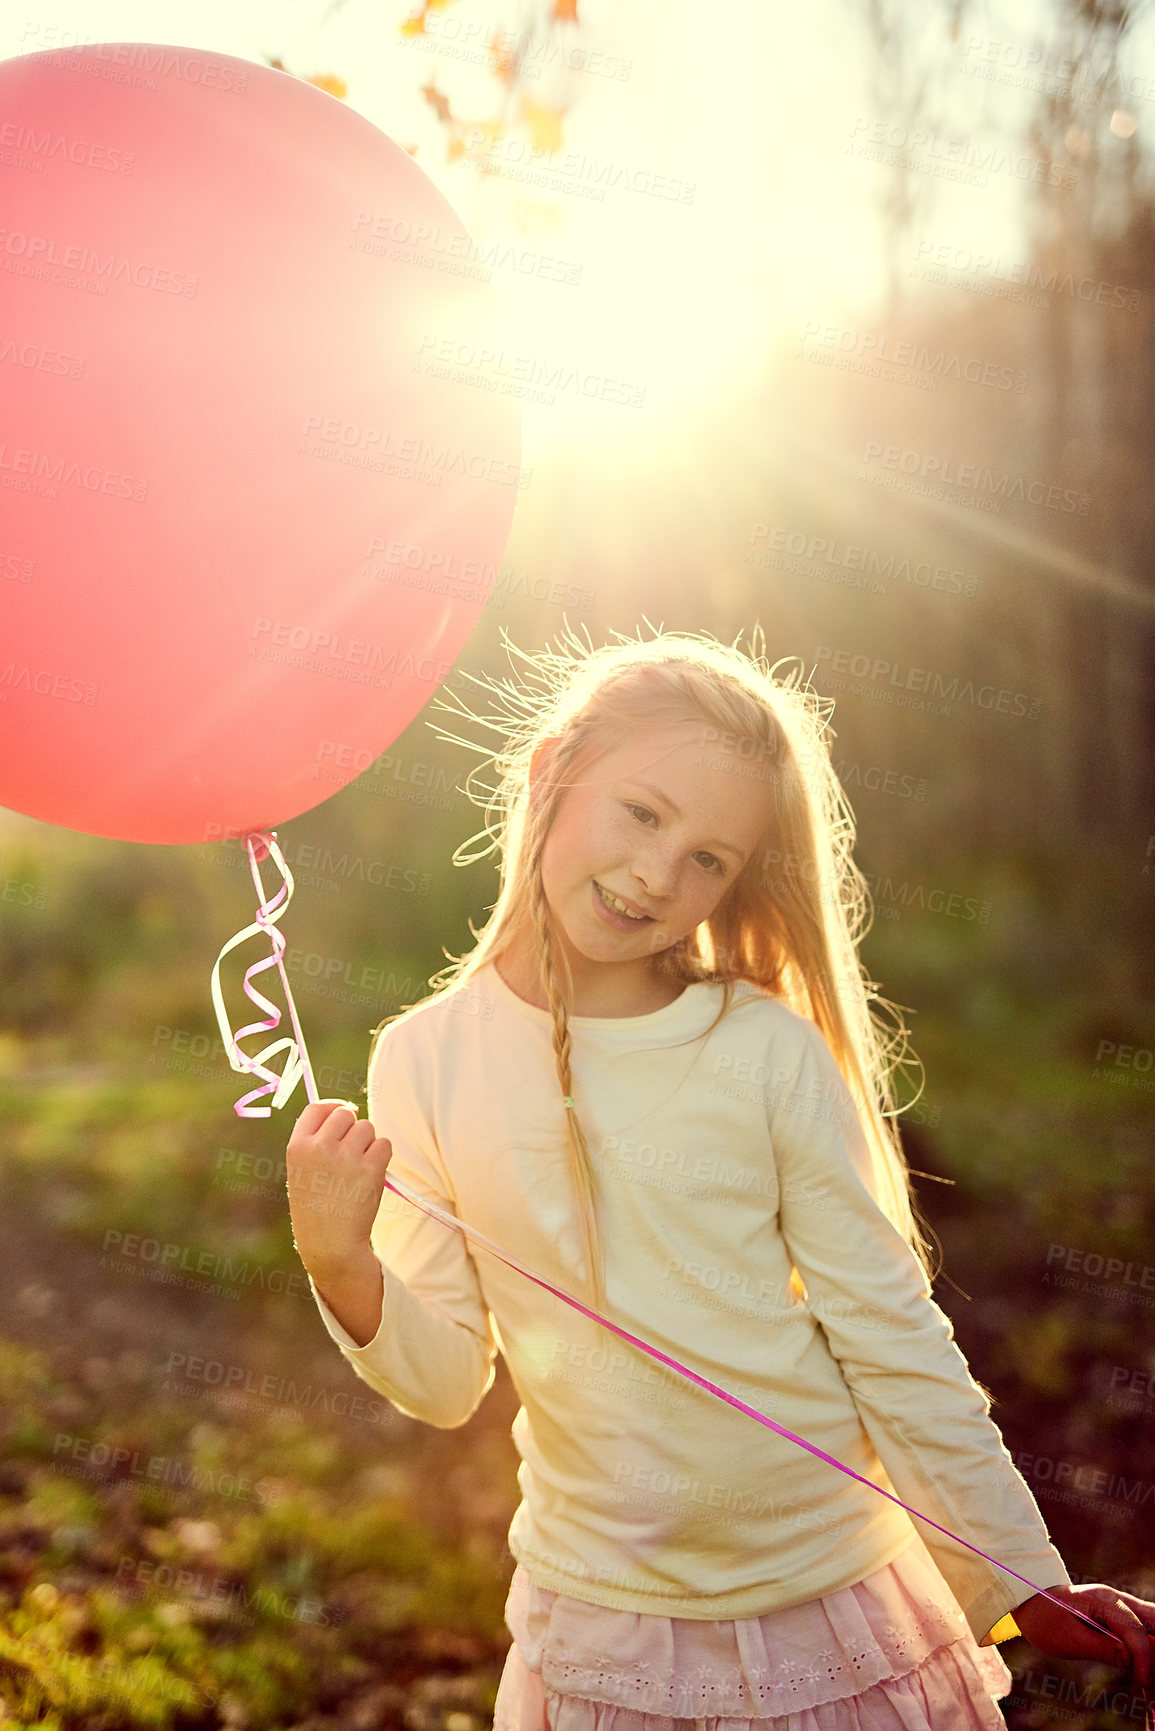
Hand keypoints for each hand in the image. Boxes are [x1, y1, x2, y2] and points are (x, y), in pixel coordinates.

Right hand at [285, 1098, 392, 1282]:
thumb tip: (347, 1109)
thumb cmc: (316, 1210)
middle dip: (353, 1128)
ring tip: (357, 1172)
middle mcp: (319, 1147)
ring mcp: (345, 1156)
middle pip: (346, 1113)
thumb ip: (317, 1141)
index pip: (316, 1107)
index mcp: (297, 1147)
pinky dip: (382, 1157)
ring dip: (368, 1144)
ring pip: (367, 1128)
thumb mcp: (302, 1172)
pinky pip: (384, 1144)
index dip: (333, 1107)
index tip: (342, 1113)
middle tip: (352, 1153)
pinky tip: (370, 1178)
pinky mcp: (370, 1168)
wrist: (330, 1245)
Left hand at [1014, 1583, 1154, 1694]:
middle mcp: (1118, 1599)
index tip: (1144, 1682)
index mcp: (1103, 1600)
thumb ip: (1101, 1648)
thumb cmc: (1047, 1619)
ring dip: (1153, 1645)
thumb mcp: (1068, 1638)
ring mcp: (1122, 1605)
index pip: (1134, 1629)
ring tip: (1146, 1671)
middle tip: (1149, 1674)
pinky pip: (1145, 1628)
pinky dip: (1148, 1645)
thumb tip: (1131, 1659)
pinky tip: (1144, 1665)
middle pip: (1154, 1618)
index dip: (1144, 1658)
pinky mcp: (1123, 1616)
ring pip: (1153, 1621)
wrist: (1034, 1602)